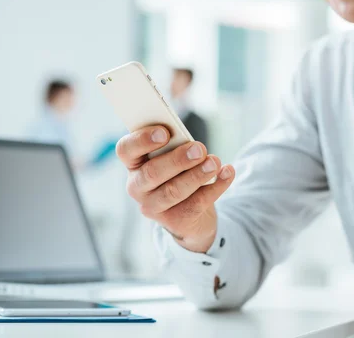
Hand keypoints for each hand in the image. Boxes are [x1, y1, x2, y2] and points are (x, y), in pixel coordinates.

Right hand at [116, 126, 235, 252]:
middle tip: (199, 149)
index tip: (164, 132)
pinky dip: (215, 187)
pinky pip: (196, 204)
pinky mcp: (175, 221)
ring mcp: (153, 207)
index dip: (142, 140)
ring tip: (215, 162)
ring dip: (197, 175)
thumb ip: (175, 145)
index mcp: (134, 163)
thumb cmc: (179, 172)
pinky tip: (227, 172)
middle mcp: (137, 187)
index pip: (126, 149)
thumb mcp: (174, 155)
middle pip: (151, 173)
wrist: (191, 212)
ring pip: (173, 191)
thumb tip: (190, 142)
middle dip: (177, 160)